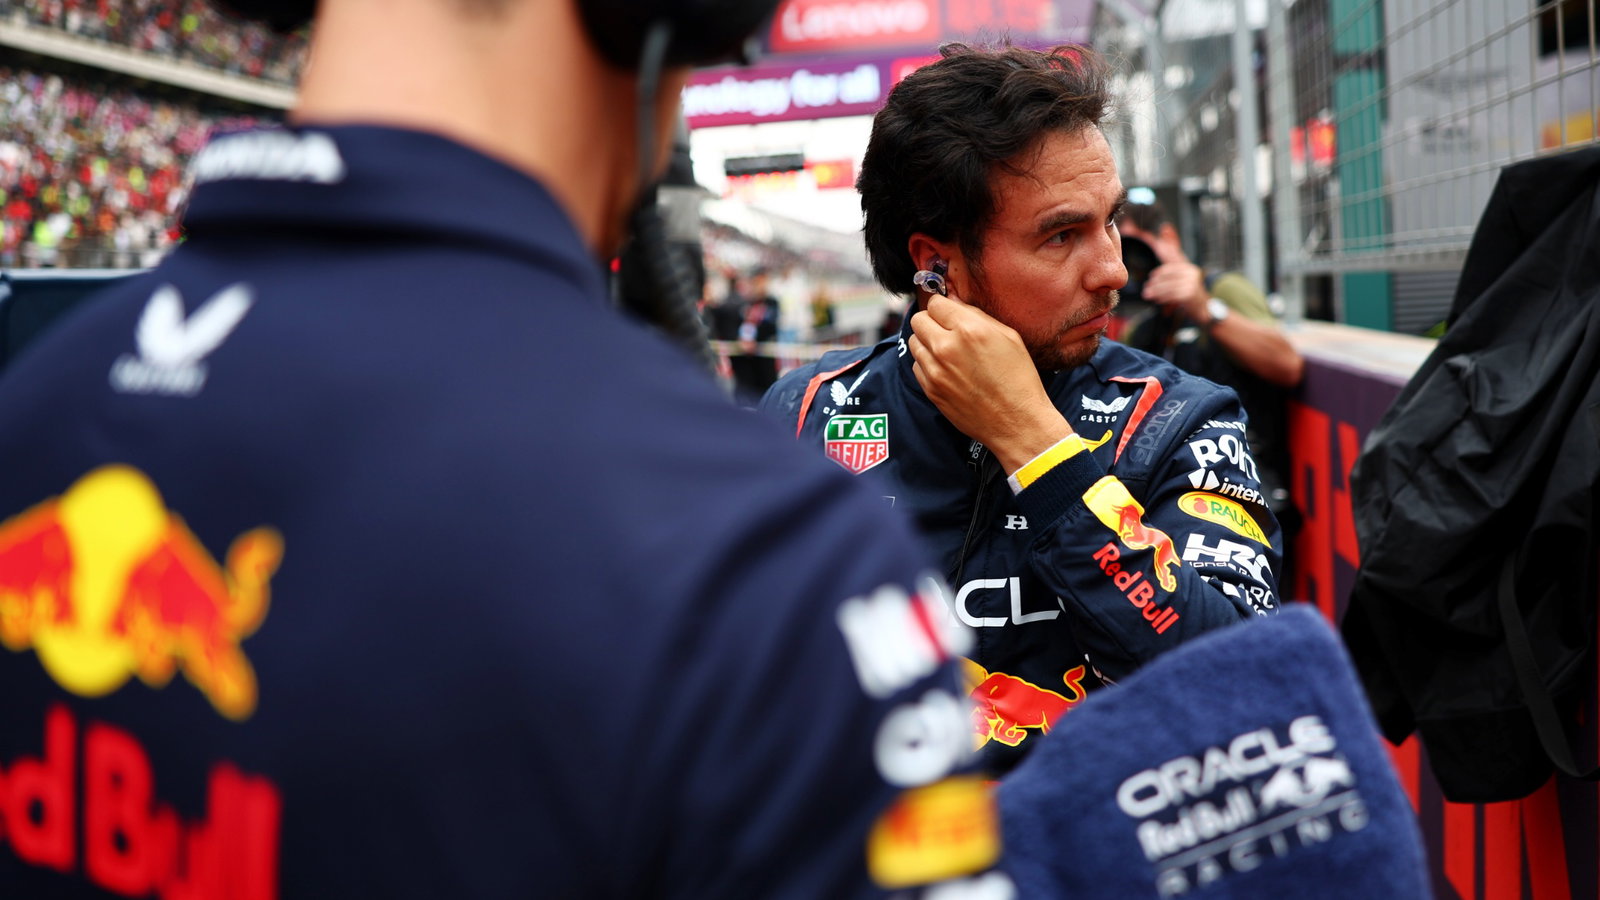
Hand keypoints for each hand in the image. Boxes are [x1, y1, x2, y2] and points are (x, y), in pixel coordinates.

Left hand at [906, 289, 1071, 472]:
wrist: (1017, 423)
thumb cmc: (1019, 379)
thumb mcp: (1009, 337)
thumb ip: (977, 316)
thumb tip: (954, 303)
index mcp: (969, 330)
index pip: (936, 303)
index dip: (943, 306)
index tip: (949, 312)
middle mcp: (946, 348)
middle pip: (918, 320)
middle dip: (932, 321)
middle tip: (946, 330)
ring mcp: (935, 371)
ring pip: (914, 342)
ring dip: (927, 342)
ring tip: (948, 351)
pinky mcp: (930, 390)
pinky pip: (917, 365)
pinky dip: (927, 363)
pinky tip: (947, 369)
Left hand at [1120, 222, 1208, 322]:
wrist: (1205, 308)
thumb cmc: (1191, 294)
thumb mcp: (1185, 280)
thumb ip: (1174, 272)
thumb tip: (1159, 254)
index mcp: (1190, 268)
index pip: (1171, 268)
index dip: (1159, 272)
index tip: (1151, 276)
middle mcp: (1191, 274)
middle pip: (1168, 278)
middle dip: (1155, 283)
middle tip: (1146, 288)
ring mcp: (1191, 284)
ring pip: (1168, 287)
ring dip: (1156, 291)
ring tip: (1147, 295)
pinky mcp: (1189, 294)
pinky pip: (1171, 295)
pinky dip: (1163, 298)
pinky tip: (1157, 300)